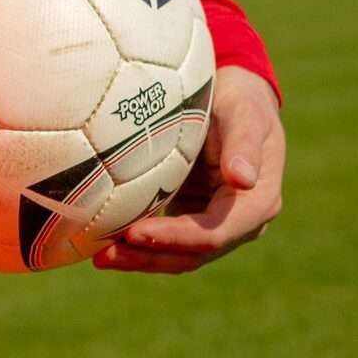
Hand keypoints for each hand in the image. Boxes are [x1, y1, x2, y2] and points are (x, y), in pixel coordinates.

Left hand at [97, 64, 284, 273]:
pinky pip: (168, 242)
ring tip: (99, 257)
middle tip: (104, 255)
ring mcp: (219, 225)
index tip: (134, 234)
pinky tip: (107, 243)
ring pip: (178, 256)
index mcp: (258, 203)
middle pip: (192, 254)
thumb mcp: (243, 114)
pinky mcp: (196, 218)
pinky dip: (140, 246)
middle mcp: (242, 223)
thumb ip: (243, 145)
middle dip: (148, 257)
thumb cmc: (240, 100)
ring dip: (140, 259)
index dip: (173, 238)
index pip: (212, 234)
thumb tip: (243, 180)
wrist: (237, 98)